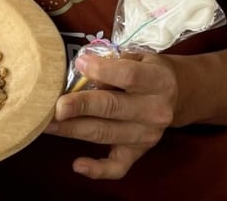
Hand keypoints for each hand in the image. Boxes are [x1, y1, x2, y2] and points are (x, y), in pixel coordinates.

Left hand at [43, 52, 177, 178]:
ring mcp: (146, 135)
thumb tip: (82, 65)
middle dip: (81, 106)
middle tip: (56, 106)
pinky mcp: (138, 152)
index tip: (79, 63)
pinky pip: (118, 167)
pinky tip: (76, 165)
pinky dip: (97, 169)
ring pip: (106, 133)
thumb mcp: (140, 56)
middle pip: (112, 107)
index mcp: (157, 81)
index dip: (102, 70)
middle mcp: (154, 111)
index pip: (128, 76)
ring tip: (48, 125)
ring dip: (74, 129)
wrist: (177, 94)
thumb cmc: (148, 70)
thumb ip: (115, 59)